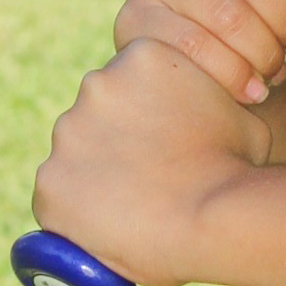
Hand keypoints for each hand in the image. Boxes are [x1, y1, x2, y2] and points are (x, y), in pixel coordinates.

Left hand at [32, 38, 271, 285]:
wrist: (213, 218)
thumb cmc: (235, 167)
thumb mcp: (237, 113)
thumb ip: (208, 103)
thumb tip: (206, 116)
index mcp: (141, 57)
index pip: (131, 82)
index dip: (147, 115)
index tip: (162, 142)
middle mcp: (95, 85)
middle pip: (98, 114)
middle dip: (116, 142)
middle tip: (148, 177)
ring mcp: (67, 133)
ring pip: (75, 156)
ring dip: (95, 176)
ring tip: (133, 207)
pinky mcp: (49, 181)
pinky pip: (58, 198)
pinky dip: (78, 214)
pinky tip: (110, 227)